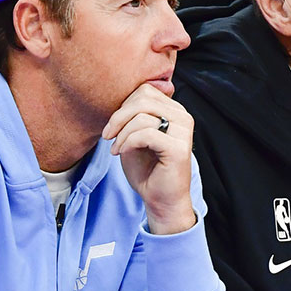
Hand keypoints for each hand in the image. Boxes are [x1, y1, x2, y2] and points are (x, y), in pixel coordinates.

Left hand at [101, 84, 194, 234]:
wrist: (160, 200)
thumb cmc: (147, 170)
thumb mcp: (133, 136)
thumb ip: (132, 116)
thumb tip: (120, 98)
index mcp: (174, 111)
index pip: (145, 91)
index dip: (123, 106)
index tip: (111, 127)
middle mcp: (183, 117)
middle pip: (143, 99)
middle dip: (118, 117)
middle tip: (107, 136)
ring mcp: (183, 132)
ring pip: (143, 116)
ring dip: (122, 133)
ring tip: (116, 149)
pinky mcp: (179, 148)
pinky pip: (146, 134)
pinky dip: (128, 142)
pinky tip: (121, 153)